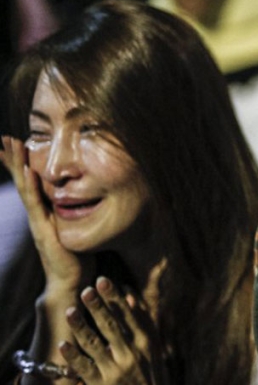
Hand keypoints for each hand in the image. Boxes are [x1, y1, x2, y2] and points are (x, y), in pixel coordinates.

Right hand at [0, 136, 89, 293]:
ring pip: (25, 189)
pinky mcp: (44, 230)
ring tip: (12, 146)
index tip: (16, 144)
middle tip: (5, 138)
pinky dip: (31, 186)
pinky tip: (28, 171)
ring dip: (18, 166)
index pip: (31, 184)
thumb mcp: (75, 229)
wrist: (70, 284)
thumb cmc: (76, 257)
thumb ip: (74, 215)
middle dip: (14, 160)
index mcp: (45, 213)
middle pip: (23, 182)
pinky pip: (36, 204)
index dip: (22, 165)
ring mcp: (38, 222)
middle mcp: (37, 215)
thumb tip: (84, 200)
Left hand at [60, 277, 168, 384]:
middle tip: (86, 290)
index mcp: (144, 341)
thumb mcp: (152, 344)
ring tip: (70, 311)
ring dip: (81, 327)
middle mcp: (130, 354)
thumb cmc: (148, 369)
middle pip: (111, 326)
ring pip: (94, 345)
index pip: (127, 314)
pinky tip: (63, 345)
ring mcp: (115, 370)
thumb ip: (141, 318)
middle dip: (98, 308)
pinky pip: (84, 369)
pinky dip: (73, 357)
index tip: (102, 280)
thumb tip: (128, 292)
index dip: (114, 297)